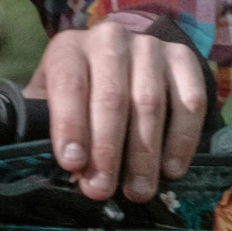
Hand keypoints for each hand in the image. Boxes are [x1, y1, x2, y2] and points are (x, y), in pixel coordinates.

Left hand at [27, 20, 206, 202]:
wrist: (124, 57)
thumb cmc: (80, 89)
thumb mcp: (50, 97)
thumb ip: (42, 122)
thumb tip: (43, 162)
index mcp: (70, 49)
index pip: (69, 85)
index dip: (70, 125)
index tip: (72, 163)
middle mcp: (110, 40)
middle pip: (111, 97)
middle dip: (106, 150)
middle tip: (103, 188)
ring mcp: (150, 47)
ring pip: (149, 103)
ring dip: (143, 154)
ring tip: (138, 190)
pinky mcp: (184, 59)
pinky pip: (189, 102)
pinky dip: (182, 140)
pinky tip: (171, 169)